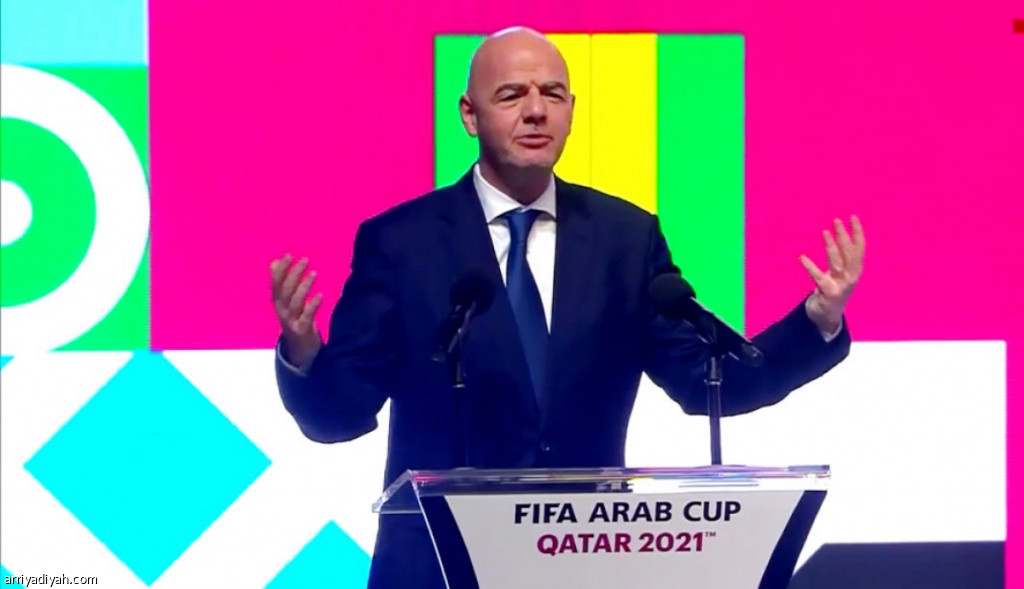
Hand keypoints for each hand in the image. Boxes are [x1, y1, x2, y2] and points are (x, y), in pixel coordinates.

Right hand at [271, 254, 322, 367]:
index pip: (276, 283)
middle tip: (305, 259)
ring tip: (314, 273)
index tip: (288, 255)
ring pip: (295, 301)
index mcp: (277, 301)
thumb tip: (274, 261)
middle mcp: (282, 309)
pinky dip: (313, 305)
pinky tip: (320, 295)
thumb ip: (281, 282)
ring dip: (304, 286)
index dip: (281, 269)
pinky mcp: (302, 329)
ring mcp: (291, 320)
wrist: (299, 349)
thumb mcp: (285, 302)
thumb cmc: (294, 318)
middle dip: (294, 274)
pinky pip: (307, 316)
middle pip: (285, 290)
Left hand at [800, 216, 865, 333]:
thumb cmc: (833, 290)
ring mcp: (841, 285)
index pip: (860, 248)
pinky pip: (818, 277)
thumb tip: (839, 235)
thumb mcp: (840, 273)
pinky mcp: (829, 293)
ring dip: (831, 246)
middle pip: (850, 253)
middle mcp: (851, 277)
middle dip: (844, 236)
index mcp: (855, 270)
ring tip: (824, 232)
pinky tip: (802, 257)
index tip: (853, 217)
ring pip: (837, 262)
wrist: (827, 317)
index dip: (858, 232)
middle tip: (836, 220)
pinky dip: (810, 266)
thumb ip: (841, 257)